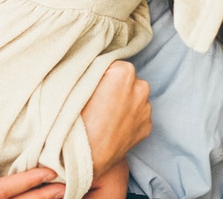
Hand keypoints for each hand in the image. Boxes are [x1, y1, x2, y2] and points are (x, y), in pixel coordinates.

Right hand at [81, 61, 151, 176]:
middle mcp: (141, 87)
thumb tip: (91, 63)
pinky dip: (127, 118)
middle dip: (113, 86)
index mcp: (123, 72)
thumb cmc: (76, 123)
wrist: (85, 160)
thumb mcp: (74, 87)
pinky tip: (111, 127)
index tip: (89, 86)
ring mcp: (146, 108)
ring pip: (132, 96)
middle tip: (95, 102)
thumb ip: (88, 70)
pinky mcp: (148, 126)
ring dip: (122, 102)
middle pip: (125, 79)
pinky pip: (137, 115)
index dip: (97, 75)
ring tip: (103, 117)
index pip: (110, 63)